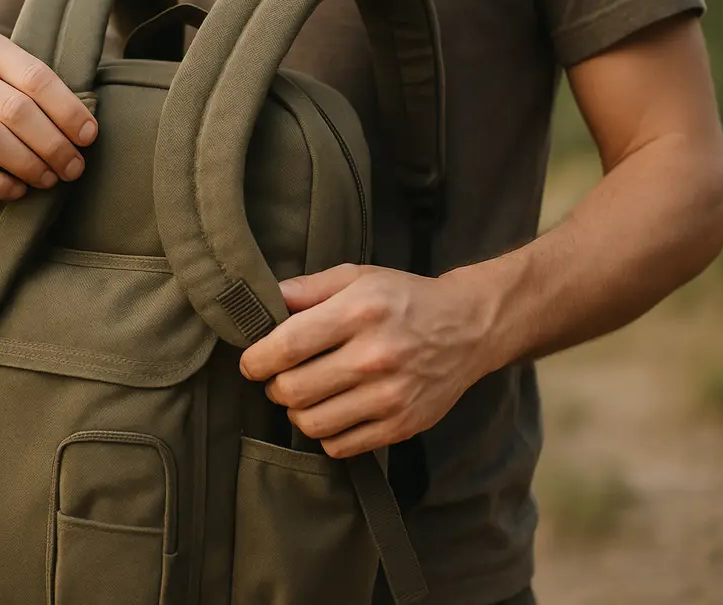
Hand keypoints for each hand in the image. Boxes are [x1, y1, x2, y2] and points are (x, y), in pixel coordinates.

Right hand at [0, 30, 97, 199]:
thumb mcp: (12, 82)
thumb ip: (44, 92)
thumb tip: (87, 130)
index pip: (36, 77)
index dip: (68, 110)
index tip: (89, 137)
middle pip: (17, 111)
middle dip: (54, 145)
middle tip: (74, 168)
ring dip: (30, 166)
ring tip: (50, 179)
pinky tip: (18, 190)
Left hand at [239, 263, 499, 458]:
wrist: (470, 327)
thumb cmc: (405, 298)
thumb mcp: (357, 277)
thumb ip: (307, 289)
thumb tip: (263, 300)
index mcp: (358, 313)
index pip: (286, 347)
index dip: (256, 360)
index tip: (252, 362)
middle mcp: (374, 357)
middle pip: (292, 391)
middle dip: (274, 386)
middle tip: (280, 377)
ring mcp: (390, 396)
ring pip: (311, 424)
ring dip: (297, 412)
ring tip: (307, 394)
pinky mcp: (402, 425)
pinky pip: (340, 446)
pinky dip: (326, 434)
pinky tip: (333, 411)